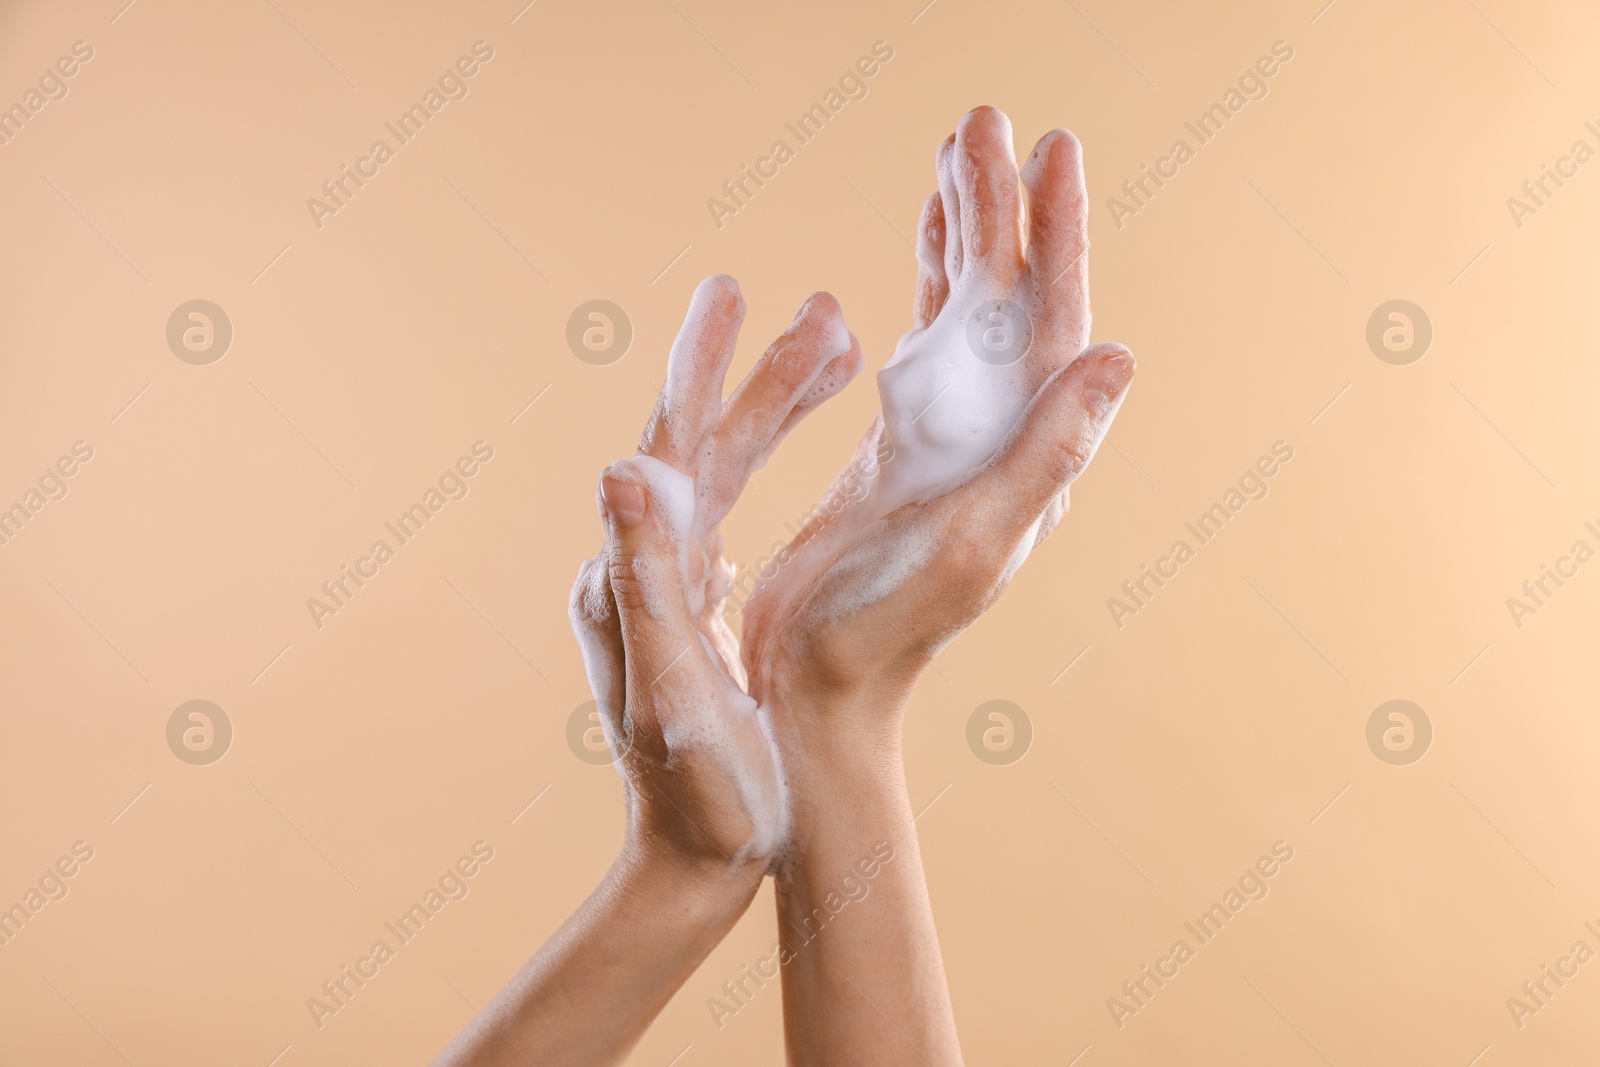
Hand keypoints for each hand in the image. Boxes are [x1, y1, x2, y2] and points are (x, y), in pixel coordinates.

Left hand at [570, 275, 860, 871]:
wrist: (690, 866)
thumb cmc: (697, 796)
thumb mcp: (672, 690)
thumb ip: (647, 581)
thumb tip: (623, 467)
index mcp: (633, 579)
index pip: (665, 449)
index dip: (699, 370)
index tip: (729, 291)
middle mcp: (639, 569)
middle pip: (701, 447)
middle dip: (761, 378)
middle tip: (825, 314)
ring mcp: (665, 586)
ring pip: (721, 472)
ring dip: (774, 409)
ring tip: (837, 350)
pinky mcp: (693, 608)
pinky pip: (732, 511)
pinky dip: (770, 465)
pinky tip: (803, 446)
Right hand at [744, 106, 1135, 745]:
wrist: (819, 682)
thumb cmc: (889, 629)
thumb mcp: (973, 542)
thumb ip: (1046, 453)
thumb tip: (1120, 355)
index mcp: (1027, 451)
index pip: (1055, 319)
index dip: (1057, 231)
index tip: (1050, 148)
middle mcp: (1000, 431)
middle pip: (1010, 294)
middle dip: (1001, 204)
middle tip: (984, 118)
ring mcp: (951, 431)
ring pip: (969, 306)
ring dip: (966, 228)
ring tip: (954, 149)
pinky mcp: (900, 438)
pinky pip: (924, 338)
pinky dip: (926, 278)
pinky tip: (923, 233)